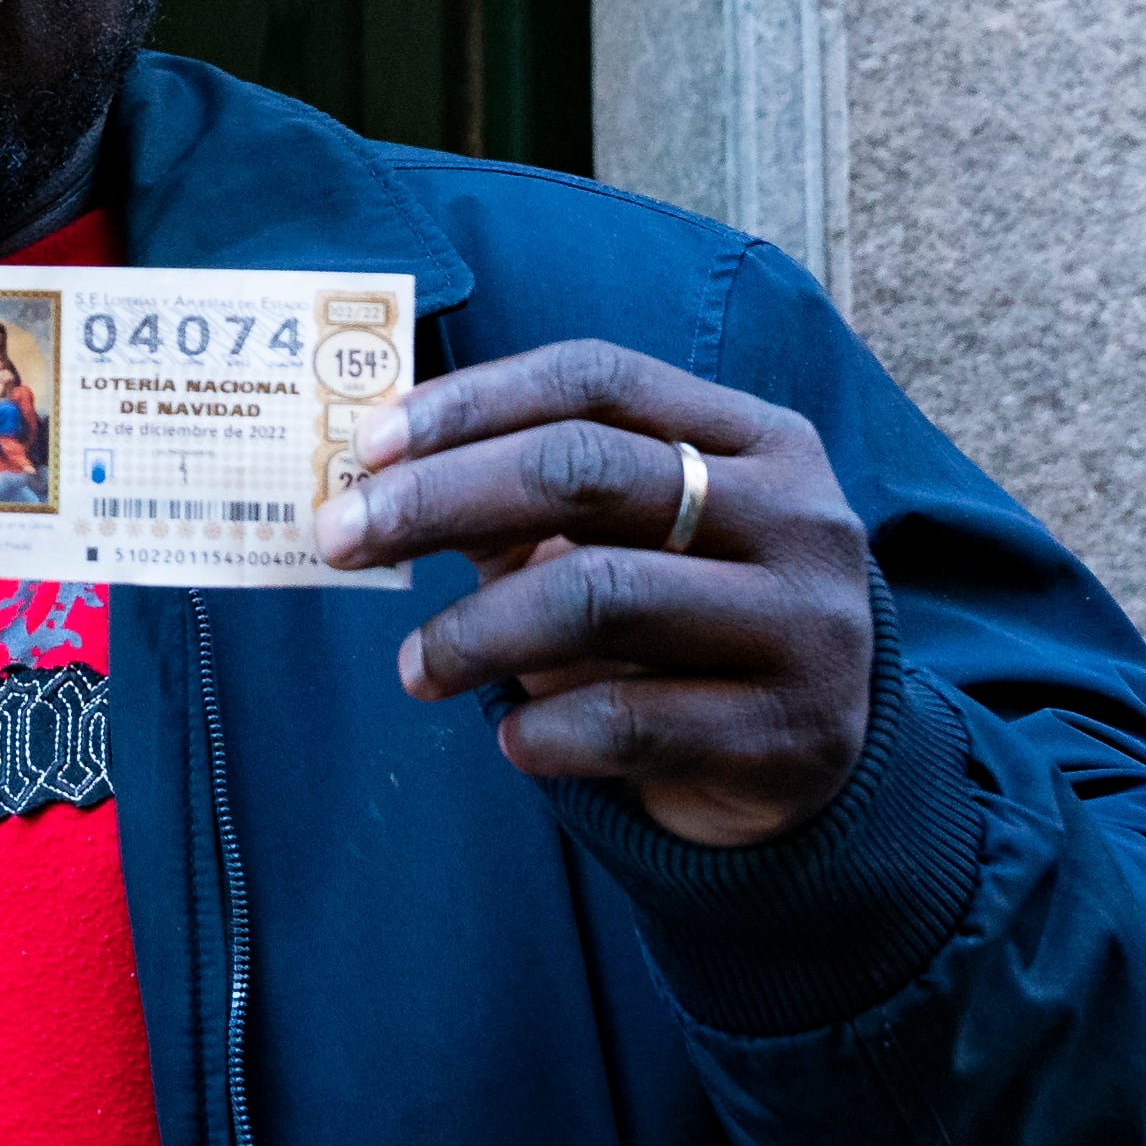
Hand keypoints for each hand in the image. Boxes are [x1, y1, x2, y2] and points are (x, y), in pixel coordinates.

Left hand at [313, 340, 875, 847]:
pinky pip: (628, 720)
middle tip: (337, 540)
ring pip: (600, 595)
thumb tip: (376, 476)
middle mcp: (798, 517)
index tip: (366, 444)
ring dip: (474, 633)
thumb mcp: (624, 542)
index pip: (598, 379)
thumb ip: (524, 501)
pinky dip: (540, 729)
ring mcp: (805, 625)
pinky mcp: (789, 733)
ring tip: (415, 669)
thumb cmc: (685, 626)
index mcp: (757, 440)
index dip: (472, 400)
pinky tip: (509, 739)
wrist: (808, 766)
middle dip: (437, 500)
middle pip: (587, 472)